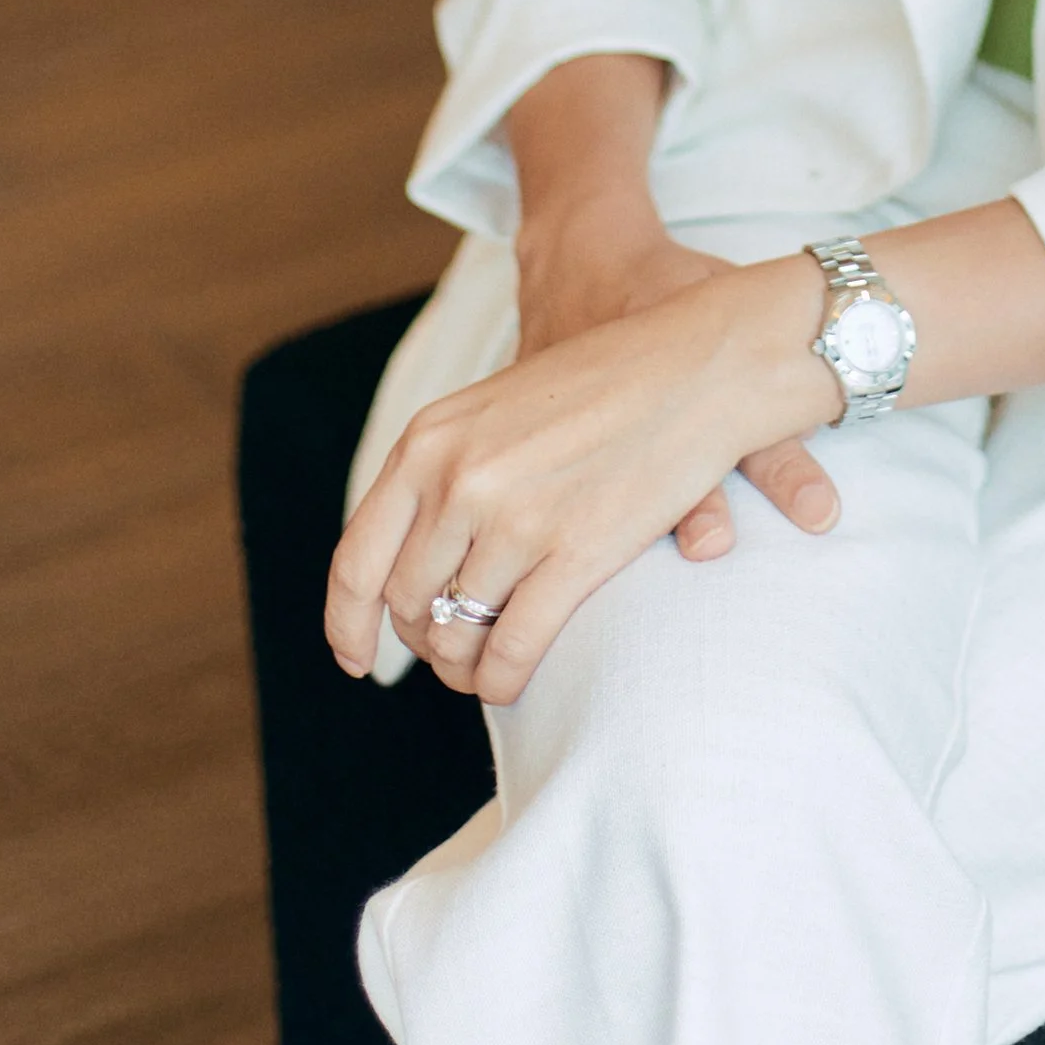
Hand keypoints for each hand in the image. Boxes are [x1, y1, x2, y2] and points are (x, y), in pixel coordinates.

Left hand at [325, 258, 842, 703]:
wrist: (696, 361)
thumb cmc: (602, 384)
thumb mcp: (495, 411)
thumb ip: (445, 474)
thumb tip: (417, 561)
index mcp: (430, 441)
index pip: (358, 558)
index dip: (348, 623)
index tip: (356, 659)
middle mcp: (459, 479)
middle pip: (408, 603)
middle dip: (424, 640)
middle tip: (452, 651)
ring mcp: (515, 517)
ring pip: (455, 634)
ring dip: (463, 667)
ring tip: (482, 669)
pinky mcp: (574, 552)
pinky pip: (510, 650)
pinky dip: (502, 681)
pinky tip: (509, 683)